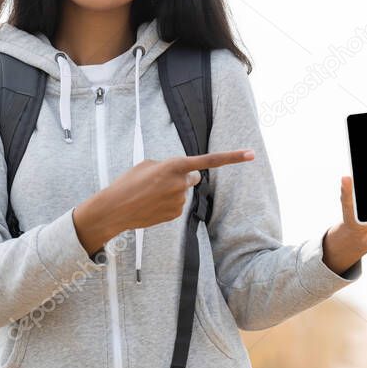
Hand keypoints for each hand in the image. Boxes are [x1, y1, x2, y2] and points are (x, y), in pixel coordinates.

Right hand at [97, 149, 255, 234]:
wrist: (115, 208)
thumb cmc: (128, 182)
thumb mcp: (148, 165)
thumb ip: (170, 166)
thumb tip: (184, 175)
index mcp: (174, 165)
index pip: (209, 160)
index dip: (232, 157)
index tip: (251, 153)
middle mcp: (181, 183)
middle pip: (193, 177)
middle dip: (182, 178)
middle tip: (160, 182)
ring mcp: (179, 200)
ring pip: (183, 192)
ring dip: (172, 191)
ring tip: (150, 194)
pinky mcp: (175, 214)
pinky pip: (177, 205)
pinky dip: (167, 204)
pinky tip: (152, 205)